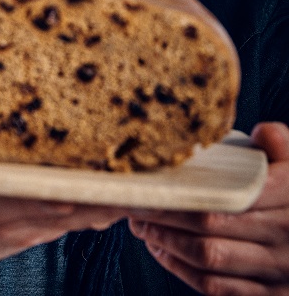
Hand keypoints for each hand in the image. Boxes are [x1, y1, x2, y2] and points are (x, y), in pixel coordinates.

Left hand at [128, 122, 288, 294]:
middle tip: (136, 204)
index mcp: (287, 196)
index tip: (154, 184)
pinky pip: (218, 287)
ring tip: (142, 226)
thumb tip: (262, 131)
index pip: (227, 194)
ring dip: (168, 243)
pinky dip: (183, 271)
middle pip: (210, 225)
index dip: (185, 192)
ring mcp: (277, 271)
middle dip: (165, 216)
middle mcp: (284, 236)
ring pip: (210, 258)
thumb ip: (279, 143)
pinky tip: (162, 251)